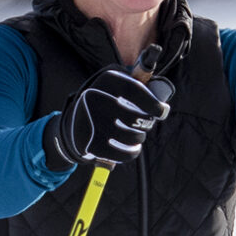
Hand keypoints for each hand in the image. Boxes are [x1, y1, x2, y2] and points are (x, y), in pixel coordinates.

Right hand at [46, 66, 171, 167]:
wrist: (73, 125)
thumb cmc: (104, 101)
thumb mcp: (115, 84)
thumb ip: (136, 82)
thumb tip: (160, 90)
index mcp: (105, 81)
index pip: (135, 90)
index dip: (153, 103)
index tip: (163, 112)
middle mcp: (96, 99)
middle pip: (135, 117)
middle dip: (147, 123)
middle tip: (146, 123)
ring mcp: (93, 123)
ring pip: (133, 137)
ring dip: (140, 137)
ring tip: (137, 135)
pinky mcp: (92, 145)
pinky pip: (125, 154)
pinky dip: (132, 152)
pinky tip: (132, 148)